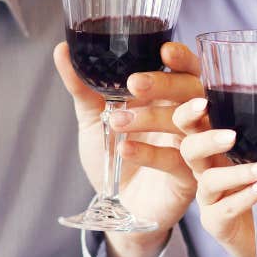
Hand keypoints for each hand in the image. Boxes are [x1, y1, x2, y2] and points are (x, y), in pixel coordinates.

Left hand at [52, 41, 203, 256]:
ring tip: (117, 121)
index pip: (188, 70)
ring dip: (154, 117)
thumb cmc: (112, 156)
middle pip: (194, 91)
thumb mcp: (94, 119)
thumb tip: (62, 49)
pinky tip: (124, 149)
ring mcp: (192, 149)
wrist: (115, 207)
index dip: (182, 58)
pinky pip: (177, 161)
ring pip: (190, 124)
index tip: (164, 51)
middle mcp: (187, 119)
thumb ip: (82, 86)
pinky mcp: (189, 179)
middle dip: (166, 84)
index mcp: (170, 98)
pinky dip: (151, 153)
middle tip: (134, 84)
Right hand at [177, 96, 256, 256]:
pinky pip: (222, 209)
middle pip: (188, 148)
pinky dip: (244, 197)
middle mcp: (209, 172)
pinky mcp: (216, 223)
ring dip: (237, 173)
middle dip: (204, 137)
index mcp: (220, 152)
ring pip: (207, 180)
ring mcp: (210, 200)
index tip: (204, 101)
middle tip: (231, 134)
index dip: (191, 113)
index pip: (195, 126)